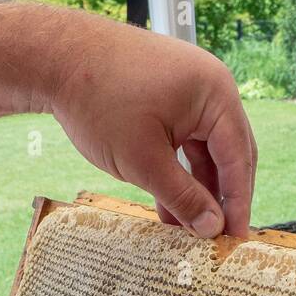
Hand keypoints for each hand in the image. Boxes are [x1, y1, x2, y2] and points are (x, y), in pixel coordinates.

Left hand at [49, 10, 256, 238]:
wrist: (57, 57)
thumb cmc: (99, 100)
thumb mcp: (144, 161)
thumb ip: (183, 198)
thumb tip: (211, 228)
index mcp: (215, 94)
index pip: (238, 158)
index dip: (238, 203)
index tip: (236, 238)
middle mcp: (210, 87)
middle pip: (228, 153)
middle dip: (221, 197)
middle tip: (218, 238)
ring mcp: (188, 89)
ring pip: (203, 150)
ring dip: (197, 189)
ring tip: (189, 230)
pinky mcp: (167, 95)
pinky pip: (183, 141)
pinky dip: (178, 171)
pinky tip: (169, 207)